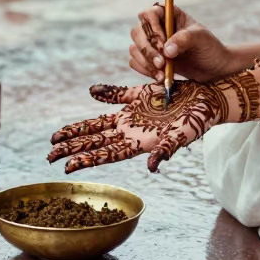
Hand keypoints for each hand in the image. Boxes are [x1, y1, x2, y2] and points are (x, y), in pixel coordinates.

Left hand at [48, 81, 230, 173]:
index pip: (106, 152)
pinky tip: (91, 92)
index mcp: (139, 141)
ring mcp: (134, 115)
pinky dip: (105, 93)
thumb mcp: (182, 136)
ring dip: (79, 129)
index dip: (86, 159)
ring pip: (99, 124)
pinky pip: (119, 95)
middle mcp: (132, 130)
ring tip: (56, 136)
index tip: (65, 167)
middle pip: (96, 141)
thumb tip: (152, 166)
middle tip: (48, 156)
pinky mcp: (141, 97)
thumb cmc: (199, 121)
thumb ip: (166, 149)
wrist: (210, 100)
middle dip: (72, 148)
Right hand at [129, 4, 238, 82]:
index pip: (149, 14)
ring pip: (135, 48)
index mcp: (169, 15)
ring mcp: (152, 44)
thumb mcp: (201, 39)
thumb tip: (166, 50)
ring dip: (146, 62)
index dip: (152, 29)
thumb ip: (184, 39)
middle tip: (162, 63)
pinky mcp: (150, 59)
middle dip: (148, 50)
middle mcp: (157, 27)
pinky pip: (136, 62)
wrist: (214, 69)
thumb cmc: (210, 48)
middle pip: (137, 32)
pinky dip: (145, 70)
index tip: (163, 45)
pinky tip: (160, 77)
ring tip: (162, 74)